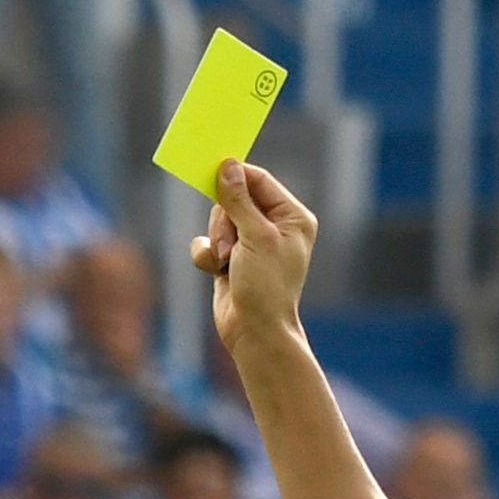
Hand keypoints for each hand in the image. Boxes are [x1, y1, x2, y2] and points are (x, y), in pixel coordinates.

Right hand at [191, 160, 318, 351]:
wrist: (254, 332)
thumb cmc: (266, 286)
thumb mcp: (255, 237)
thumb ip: (239, 200)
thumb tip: (228, 166)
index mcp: (292, 217)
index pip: (260, 181)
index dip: (236, 176)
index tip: (213, 169)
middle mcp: (274, 227)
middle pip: (235, 199)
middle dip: (224, 220)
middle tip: (228, 243)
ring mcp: (251, 243)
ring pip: (219, 221)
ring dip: (215, 240)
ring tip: (225, 261)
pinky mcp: (231, 259)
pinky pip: (209, 243)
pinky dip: (207, 255)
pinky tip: (215, 270)